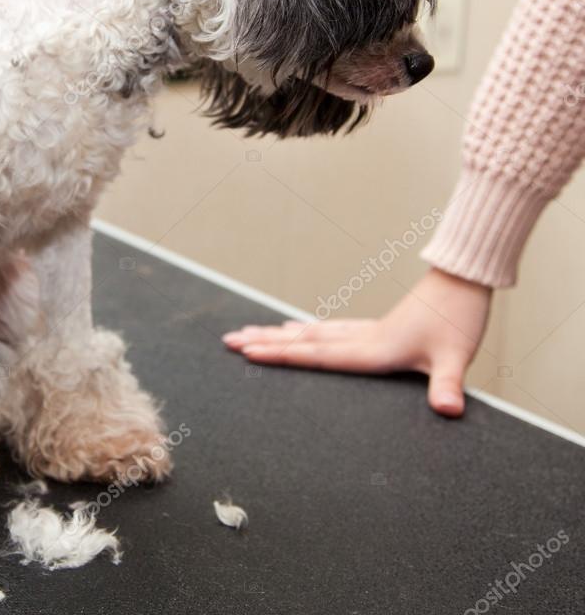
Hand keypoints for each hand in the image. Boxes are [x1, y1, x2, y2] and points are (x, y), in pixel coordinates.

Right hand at [222, 268, 492, 416]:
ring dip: (280, 335)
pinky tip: (300, 329)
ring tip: (252, 334)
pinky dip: (307, 331)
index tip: (247, 352)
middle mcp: (361, 338)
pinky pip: (329, 331)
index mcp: (371, 348)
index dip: (281, 355)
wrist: (463, 283)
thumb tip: (447, 410)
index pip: (316, 354)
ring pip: (312, 333)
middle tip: (229, 341)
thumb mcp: (455, 356)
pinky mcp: (376, 328)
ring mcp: (366, 331)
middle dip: (264, 342)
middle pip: (303, 341)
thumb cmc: (458, 319)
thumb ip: (447, 385)